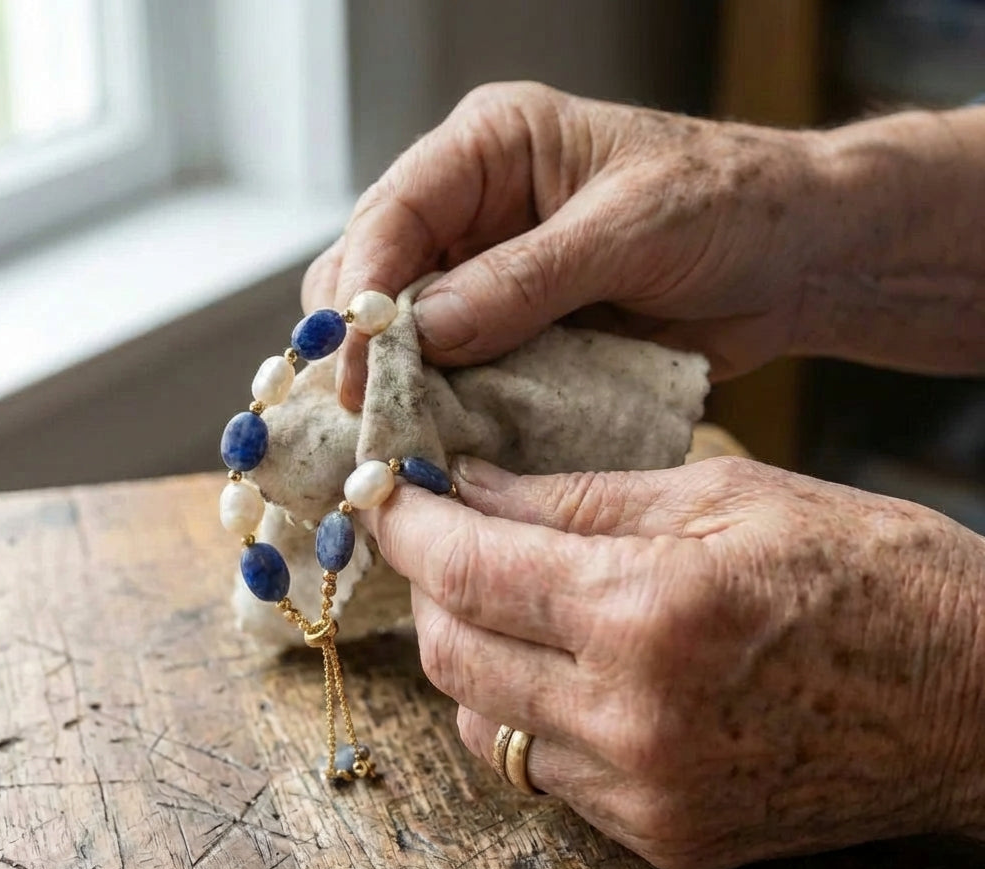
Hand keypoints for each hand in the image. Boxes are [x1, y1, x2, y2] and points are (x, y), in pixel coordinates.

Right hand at [305, 81, 831, 408]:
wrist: (794, 259)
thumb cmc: (729, 206)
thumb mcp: (631, 229)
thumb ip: (527, 280)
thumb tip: (426, 333)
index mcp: (492, 149)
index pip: (393, 211)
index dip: (364, 288)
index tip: (354, 359)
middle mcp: (476, 212)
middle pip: (378, 276)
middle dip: (367, 343)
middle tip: (369, 412)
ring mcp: (491, 280)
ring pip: (409, 335)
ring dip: (403, 384)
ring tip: (399, 435)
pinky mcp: (516, 335)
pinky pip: (461, 374)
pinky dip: (450, 407)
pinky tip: (444, 438)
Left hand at [360, 456, 984, 868]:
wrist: (976, 700)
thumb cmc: (870, 572)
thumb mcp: (725, 495)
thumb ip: (580, 498)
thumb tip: (473, 488)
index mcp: (648, 610)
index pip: (469, 568)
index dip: (406, 524)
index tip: (381, 492)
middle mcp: (631, 717)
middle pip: (451, 654)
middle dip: (427, 586)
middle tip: (442, 535)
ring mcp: (644, 793)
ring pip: (483, 723)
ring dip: (467, 653)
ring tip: (499, 598)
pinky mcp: (663, 837)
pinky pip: (542, 773)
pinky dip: (524, 711)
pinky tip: (556, 665)